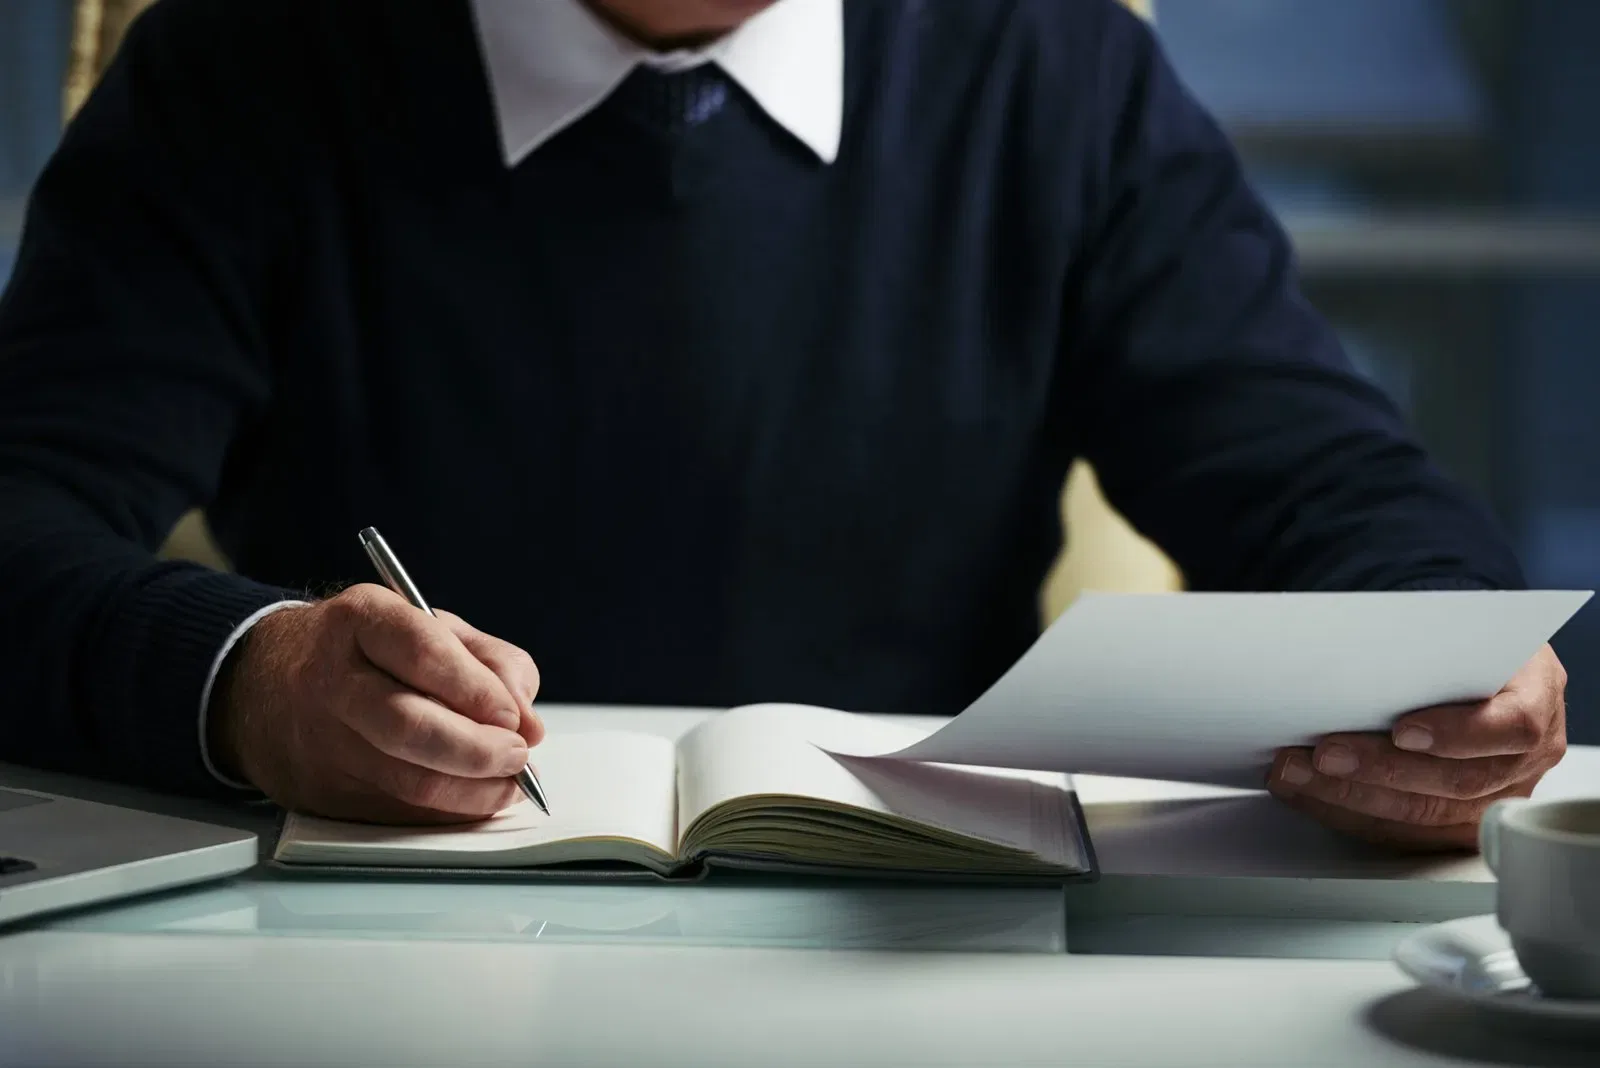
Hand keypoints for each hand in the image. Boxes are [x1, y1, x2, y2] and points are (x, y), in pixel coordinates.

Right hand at [211, 584, 543, 823]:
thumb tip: (529, 721)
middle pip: (410, 725)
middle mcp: (331, 680)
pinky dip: (448, 811)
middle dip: (479, 749)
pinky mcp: (320, 793)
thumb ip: (493, 663)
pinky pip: (397, 813)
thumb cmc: (370, 652)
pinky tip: (474, 795)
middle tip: (518, 755)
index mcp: (361, 620)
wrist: (265, 686)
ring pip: (408, 781)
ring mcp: (320, 741)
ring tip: (508, 780)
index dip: (476, 690)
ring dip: (474, 790)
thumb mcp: (431, 628)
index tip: (515, 717)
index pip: (422, 653)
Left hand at [1266, 644, 1567, 849]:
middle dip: (1379, 770)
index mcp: (1535, 699)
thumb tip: (1355, 658)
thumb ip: (1426, 646)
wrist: (1469, 663)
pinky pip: (1407, 833)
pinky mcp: (1461, 824)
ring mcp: (1497, 797)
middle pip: (1457, 782)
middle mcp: (1526, 759)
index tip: (1402, 730)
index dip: (1457, 734)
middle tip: (1321, 754)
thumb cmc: (1459, 645)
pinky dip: (1351, 814)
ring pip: (1425, 815)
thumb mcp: (1462, 627)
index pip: (1512, 727)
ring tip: (1297, 773)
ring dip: (1351, 797)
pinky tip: (1309, 794)